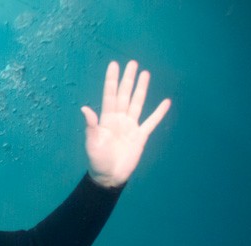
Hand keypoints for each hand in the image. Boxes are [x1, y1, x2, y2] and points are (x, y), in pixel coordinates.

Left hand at [81, 60, 170, 187]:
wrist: (110, 177)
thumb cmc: (98, 161)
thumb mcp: (92, 143)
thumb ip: (91, 125)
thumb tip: (85, 108)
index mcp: (106, 120)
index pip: (109, 95)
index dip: (111, 80)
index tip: (114, 65)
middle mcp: (119, 119)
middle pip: (124, 95)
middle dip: (128, 79)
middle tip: (132, 63)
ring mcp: (130, 126)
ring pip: (137, 103)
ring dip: (141, 89)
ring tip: (145, 73)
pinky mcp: (141, 136)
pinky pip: (152, 122)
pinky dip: (159, 113)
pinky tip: (166, 102)